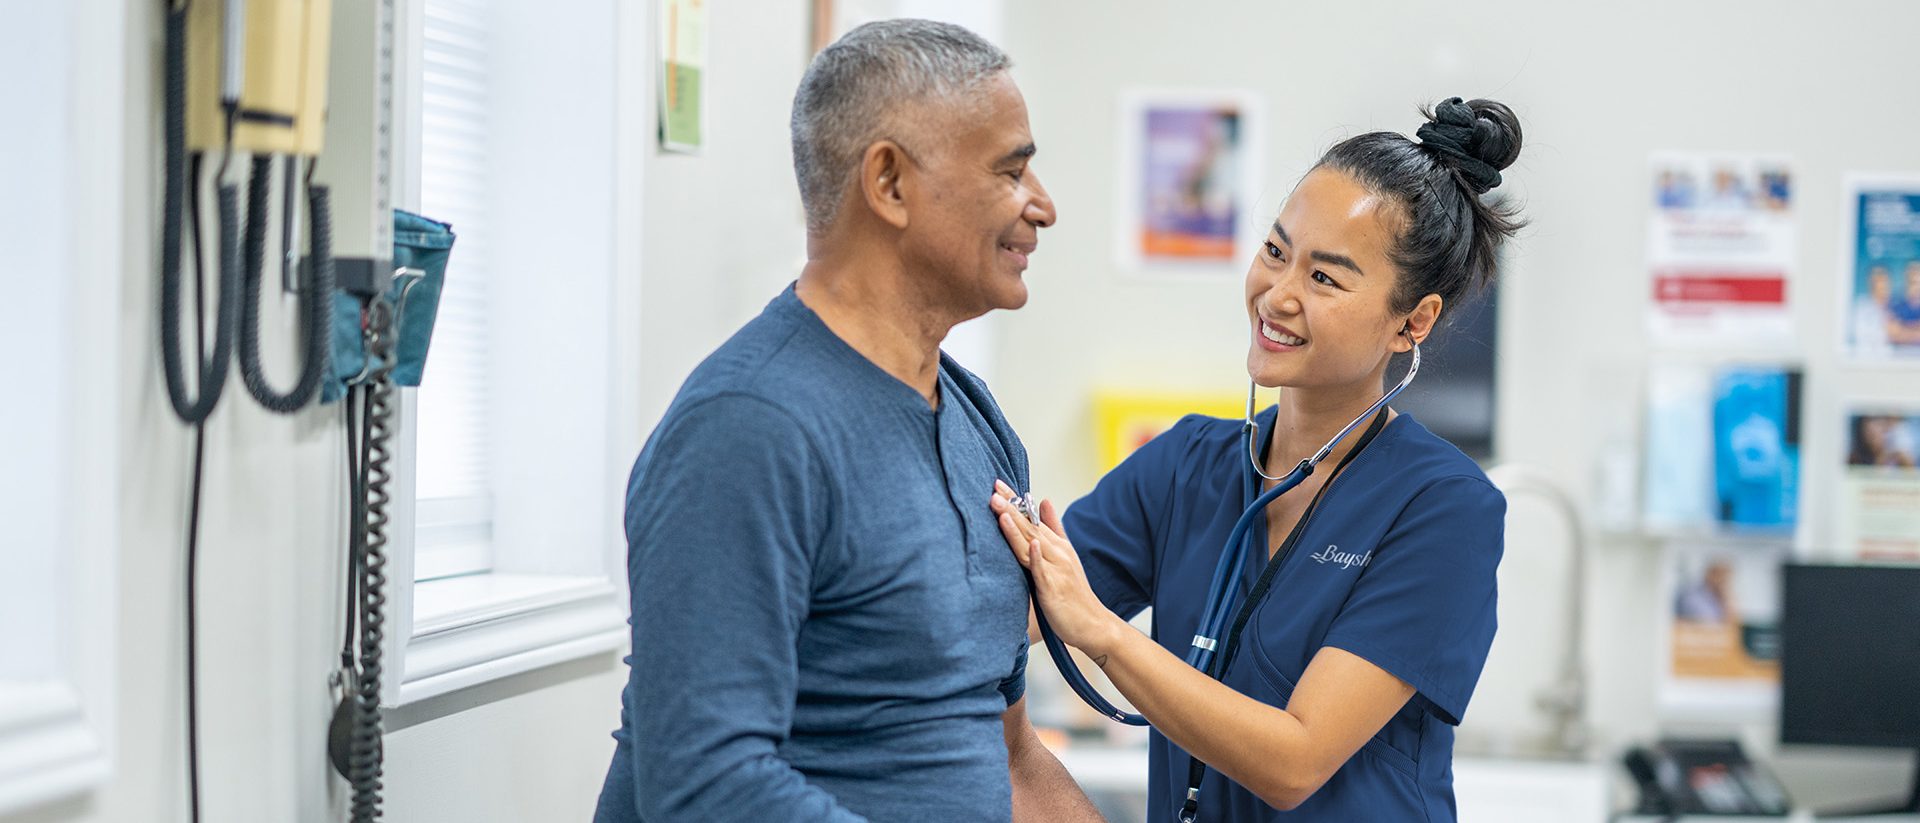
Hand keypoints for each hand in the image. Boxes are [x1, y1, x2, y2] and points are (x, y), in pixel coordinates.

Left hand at [990, 480, 1124, 659]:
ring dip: (1016, 527)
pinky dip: (1036, 557)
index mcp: (1056, 545)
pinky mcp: (1053, 588)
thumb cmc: (1074, 593)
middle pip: (1030, 527)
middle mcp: (1057, 553)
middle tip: (993, 490)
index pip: (1032, 518)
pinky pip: (1043, 570)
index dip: (1015, 501)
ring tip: (1000, 510)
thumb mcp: (1065, 555)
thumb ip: (1054, 528)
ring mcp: (1056, 569)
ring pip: (1032, 544)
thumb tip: (1044, 500)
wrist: (1092, 623)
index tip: (997, 484)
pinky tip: (1029, 544)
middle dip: (1010, 508)